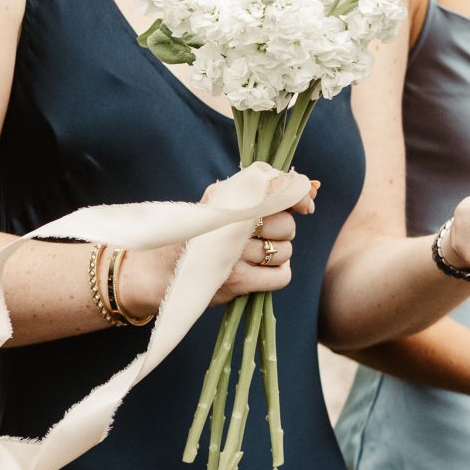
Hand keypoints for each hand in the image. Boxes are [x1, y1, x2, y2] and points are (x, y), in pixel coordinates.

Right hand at [120, 176, 316, 313]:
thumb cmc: (194, 237)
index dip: (298, 196)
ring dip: (274, 257)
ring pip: (284, 252)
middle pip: (286, 226)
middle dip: (280, 234)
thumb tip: (313, 188)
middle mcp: (228, 221)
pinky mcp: (236, 280)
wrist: (156, 272)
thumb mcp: (217, 205)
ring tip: (250, 258)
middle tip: (258, 239)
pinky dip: (276, 276)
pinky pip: (281, 276)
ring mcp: (232, 252)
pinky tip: (256, 274)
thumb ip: (262, 194)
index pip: (277, 189)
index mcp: (224, 197)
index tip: (306, 205)